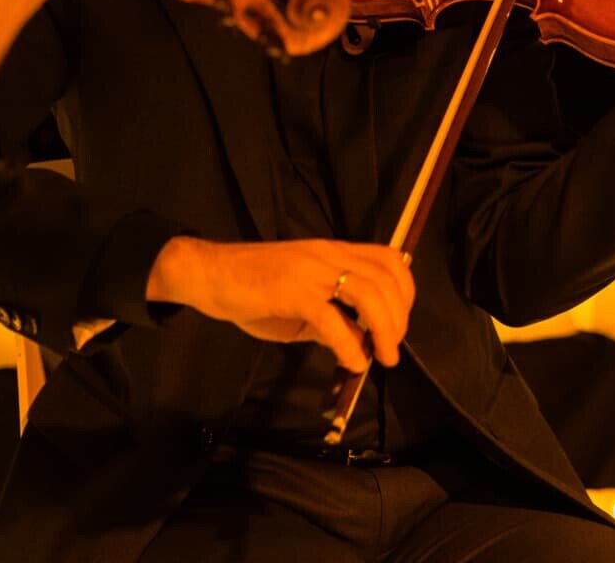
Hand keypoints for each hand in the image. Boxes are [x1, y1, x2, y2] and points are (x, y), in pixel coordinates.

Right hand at [146, 237, 414, 372]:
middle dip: (399, 318)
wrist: (210, 275)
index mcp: (333, 252)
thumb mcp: (300, 298)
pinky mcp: (292, 293)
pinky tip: (352, 363)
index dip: (404, 291)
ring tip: (383, 358)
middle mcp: (328, 255)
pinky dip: (349, 345)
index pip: (388, 259)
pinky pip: (332, 320)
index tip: (400, 322)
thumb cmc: (253, 287)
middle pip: (385, 279)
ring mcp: (311, 272)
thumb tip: (359, 342)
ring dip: (385, 329)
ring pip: (368, 293)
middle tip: (392, 350)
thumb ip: (330, 314)